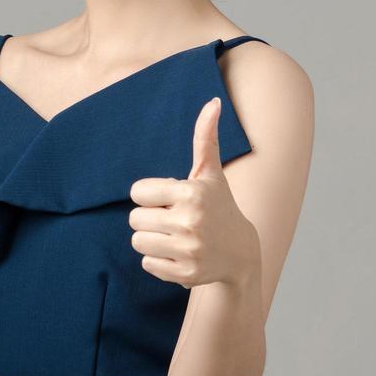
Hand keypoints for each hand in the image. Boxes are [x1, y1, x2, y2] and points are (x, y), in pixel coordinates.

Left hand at [128, 96, 261, 289]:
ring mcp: (189, 249)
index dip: (150, 195)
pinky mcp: (185, 273)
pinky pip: (147, 264)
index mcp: (191, 192)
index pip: (137, 192)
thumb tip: (213, 102)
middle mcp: (190, 221)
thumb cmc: (219, 206)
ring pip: (138, 241)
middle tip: (173, 220)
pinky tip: (179, 254)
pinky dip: (158, 261)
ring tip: (174, 237)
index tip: (168, 199)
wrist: (241, 253)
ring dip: (151, 239)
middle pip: (134, 219)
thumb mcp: (211, 173)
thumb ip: (205, 137)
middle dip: (150, 218)